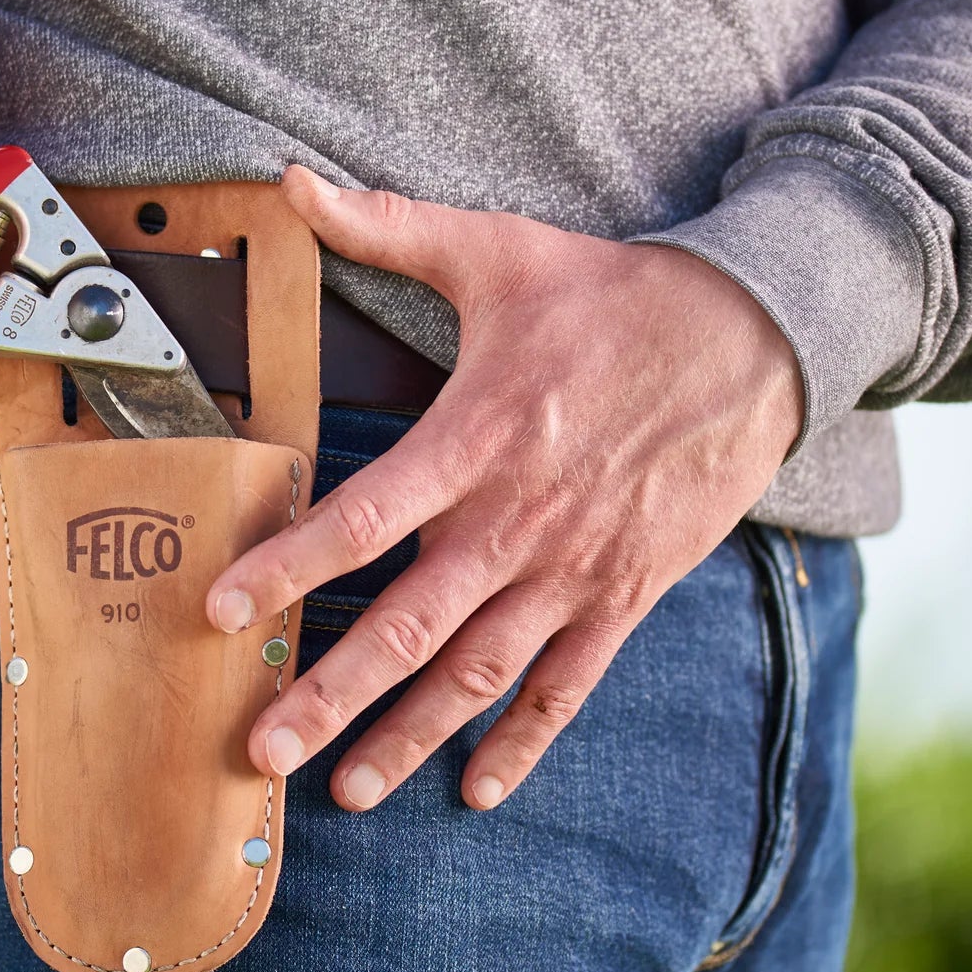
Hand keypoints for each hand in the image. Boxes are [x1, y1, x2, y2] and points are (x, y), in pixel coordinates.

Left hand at [207, 167, 804, 811]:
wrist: (748, 339)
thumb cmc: (608, 299)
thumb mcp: (497, 251)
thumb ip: (387, 226)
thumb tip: (293, 181)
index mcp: (476, 439)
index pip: (362, 518)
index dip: (287, 568)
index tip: (223, 612)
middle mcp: (516, 520)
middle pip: (407, 623)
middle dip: (329, 692)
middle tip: (261, 746)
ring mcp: (573, 569)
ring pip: (476, 671)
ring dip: (408, 736)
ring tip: (344, 789)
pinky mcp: (622, 595)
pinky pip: (568, 685)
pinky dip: (523, 740)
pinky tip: (480, 790)